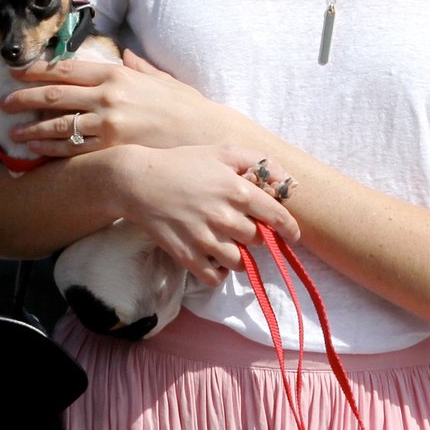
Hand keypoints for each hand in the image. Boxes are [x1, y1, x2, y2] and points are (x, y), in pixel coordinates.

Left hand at [5, 49, 227, 154]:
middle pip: (53, 95)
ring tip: (13, 132)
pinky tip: (35, 151)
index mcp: (117, 75)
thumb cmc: (187, 108)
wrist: (208, 136)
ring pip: (57, 125)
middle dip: (22, 98)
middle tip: (2, 103)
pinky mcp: (112, 149)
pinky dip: (50, 150)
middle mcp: (108, 97)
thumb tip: (126, 53)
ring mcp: (108, 125)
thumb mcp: (162, 80)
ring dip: (30, 129)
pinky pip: (73, 150)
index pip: (65, 69)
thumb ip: (139, 66)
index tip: (15, 72)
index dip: (35, 70)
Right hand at [108, 145, 300, 285]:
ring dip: (238, 255)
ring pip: (239, 261)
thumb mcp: (222, 151)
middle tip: (238, 226)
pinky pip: (215, 277)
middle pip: (258, 240)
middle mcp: (226, 217)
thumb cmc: (182, 163)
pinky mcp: (187, 255)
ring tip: (225, 244)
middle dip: (254, 235)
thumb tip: (288, 182)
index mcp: (238, 190)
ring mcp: (205, 238)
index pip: (278, 217)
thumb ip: (258, 161)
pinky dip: (219, 273)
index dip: (289, 229)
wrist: (137, 181)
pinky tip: (213, 260)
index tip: (292, 235)